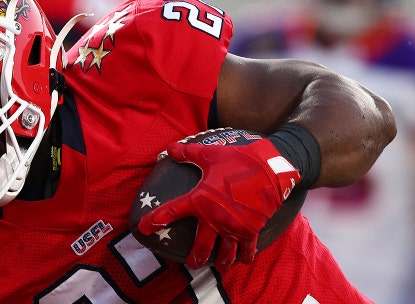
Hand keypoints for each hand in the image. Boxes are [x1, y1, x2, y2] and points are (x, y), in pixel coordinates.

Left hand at [137, 137, 299, 270]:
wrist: (270, 168)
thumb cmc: (237, 160)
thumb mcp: (209, 154)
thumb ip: (187, 153)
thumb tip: (169, 148)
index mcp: (200, 200)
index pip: (171, 212)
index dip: (155, 220)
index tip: (144, 228)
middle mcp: (214, 219)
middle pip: (201, 248)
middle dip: (195, 259)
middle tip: (190, 264)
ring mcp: (233, 228)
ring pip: (224, 254)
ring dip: (220, 263)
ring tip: (217, 267)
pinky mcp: (251, 230)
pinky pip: (247, 250)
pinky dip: (244, 257)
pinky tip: (242, 260)